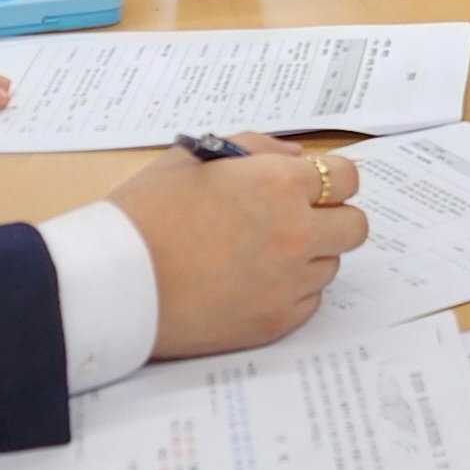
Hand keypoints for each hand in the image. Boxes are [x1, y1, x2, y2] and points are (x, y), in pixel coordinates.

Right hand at [107, 135, 373, 356]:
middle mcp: (296, 232)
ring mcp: (289, 282)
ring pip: (330, 265)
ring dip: (307, 256)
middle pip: (355, 226)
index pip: (347, 177)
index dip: (330, 181)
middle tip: (296, 222)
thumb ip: (255, 147)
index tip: (311, 188)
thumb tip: (295, 157)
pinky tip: (250, 283)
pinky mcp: (277, 321)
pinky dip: (289, 292)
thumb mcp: (193, 158)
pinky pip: (308, 302)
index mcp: (278, 183)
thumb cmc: (145, 213)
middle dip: (331, 219)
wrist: (114, 282)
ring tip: (258, 254)